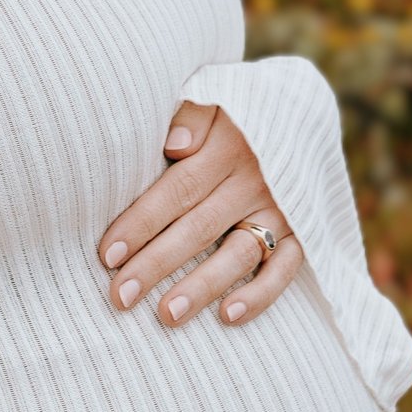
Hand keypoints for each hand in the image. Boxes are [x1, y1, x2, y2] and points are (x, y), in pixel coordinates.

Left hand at [99, 101, 301, 329]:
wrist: (303, 112)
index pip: (179, 190)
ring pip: (239, 253)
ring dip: (202, 286)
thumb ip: (193, 116)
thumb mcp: (215, 95)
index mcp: (228, 147)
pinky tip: (228, 316)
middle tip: (120, 296)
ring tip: (167, 315)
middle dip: (157, 264)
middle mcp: (255, 182)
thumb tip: (174, 146)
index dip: (142, 222)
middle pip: (199, 228)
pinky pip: (284, 269)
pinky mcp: (302, 232)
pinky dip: (260, 294)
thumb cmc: (237, 113)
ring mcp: (281, 210)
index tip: (108, 254)